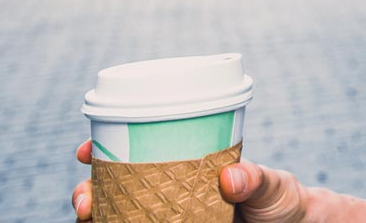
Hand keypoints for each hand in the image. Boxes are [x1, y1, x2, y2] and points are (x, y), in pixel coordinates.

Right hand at [71, 139, 316, 222]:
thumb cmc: (281, 200)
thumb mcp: (272, 186)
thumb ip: (257, 179)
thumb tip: (231, 179)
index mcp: (184, 165)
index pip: (135, 151)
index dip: (101, 150)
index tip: (84, 152)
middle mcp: (169, 192)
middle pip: (114, 189)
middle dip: (89, 192)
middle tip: (84, 200)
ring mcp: (169, 217)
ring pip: (120, 216)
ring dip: (98, 217)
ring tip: (90, 219)